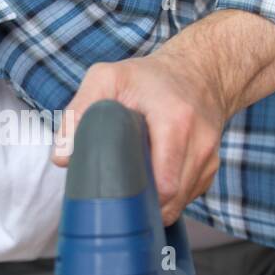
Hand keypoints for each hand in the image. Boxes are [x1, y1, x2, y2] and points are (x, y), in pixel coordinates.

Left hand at [51, 47, 226, 225]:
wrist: (199, 71)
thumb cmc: (147, 77)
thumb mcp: (106, 79)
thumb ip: (78, 112)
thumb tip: (63, 158)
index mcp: (176, 120)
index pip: (164, 184)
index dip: (136, 198)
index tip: (113, 196)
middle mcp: (200, 141)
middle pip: (171, 199)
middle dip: (142, 204)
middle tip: (116, 195)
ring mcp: (210, 157)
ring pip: (180, 202)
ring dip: (155, 202)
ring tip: (133, 185)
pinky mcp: (211, 168)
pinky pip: (187, 196)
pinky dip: (168, 195)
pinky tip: (152, 179)